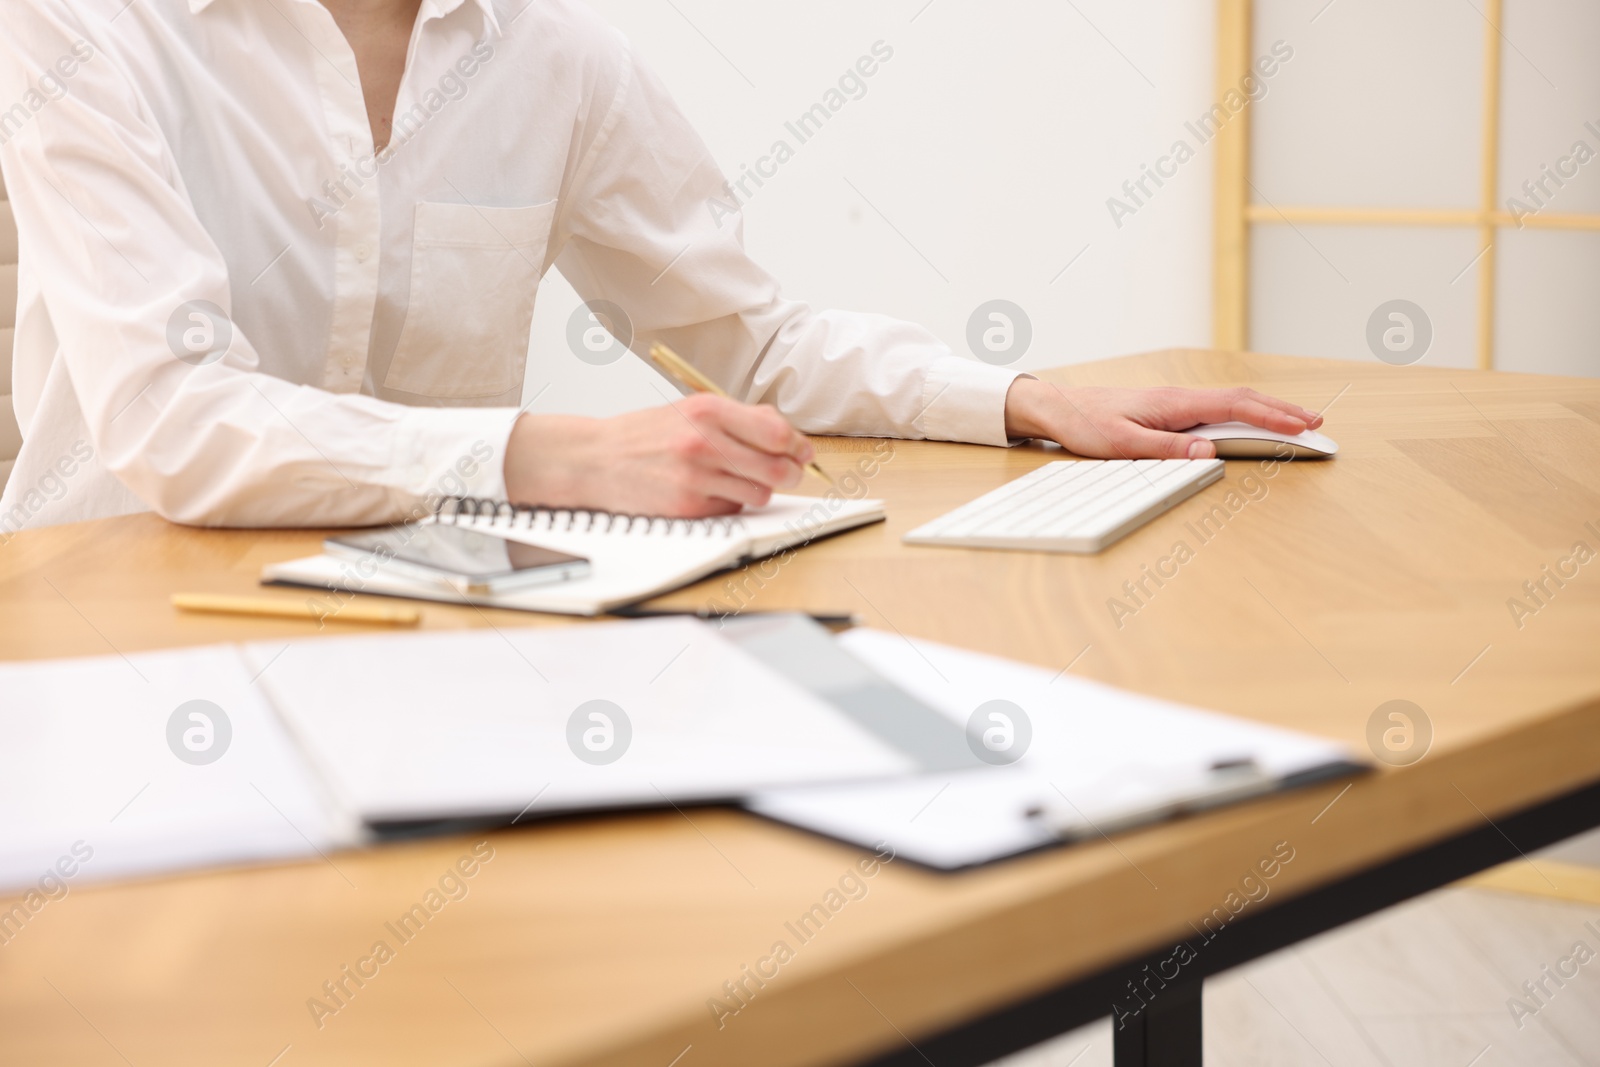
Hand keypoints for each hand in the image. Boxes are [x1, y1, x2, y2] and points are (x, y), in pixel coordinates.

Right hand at [503, 394, 813, 516]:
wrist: (594, 459)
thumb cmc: (644, 435)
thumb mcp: (690, 410)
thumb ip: (740, 418)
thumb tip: (787, 434)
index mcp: (708, 410)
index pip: (776, 431)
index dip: (797, 445)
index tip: (801, 451)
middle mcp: (703, 442)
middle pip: (776, 468)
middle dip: (789, 473)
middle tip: (786, 473)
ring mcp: (695, 478)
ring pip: (758, 494)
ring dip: (757, 491)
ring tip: (736, 480)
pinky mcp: (687, 507)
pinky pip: (731, 512)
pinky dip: (729, 505)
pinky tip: (709, 492)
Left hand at [1002, 378, 1323, 458]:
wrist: (1057, 406)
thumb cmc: (1086, 424)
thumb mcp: (1122, 444)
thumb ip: (1166, 450)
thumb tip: (1209, 452)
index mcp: (1175, 404)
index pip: (1235, 407)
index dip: (1273, 416)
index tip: (1303, 425)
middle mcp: (1180, 399)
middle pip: (1243, 399)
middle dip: (1282, 410)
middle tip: (1317, 423)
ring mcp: (1176, 403)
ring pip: (1232, 402)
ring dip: (1267, 409)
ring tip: (1296, 421)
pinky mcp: (1169, 409)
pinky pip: (1216, 408)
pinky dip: (1244, 412)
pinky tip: (1252, 420)